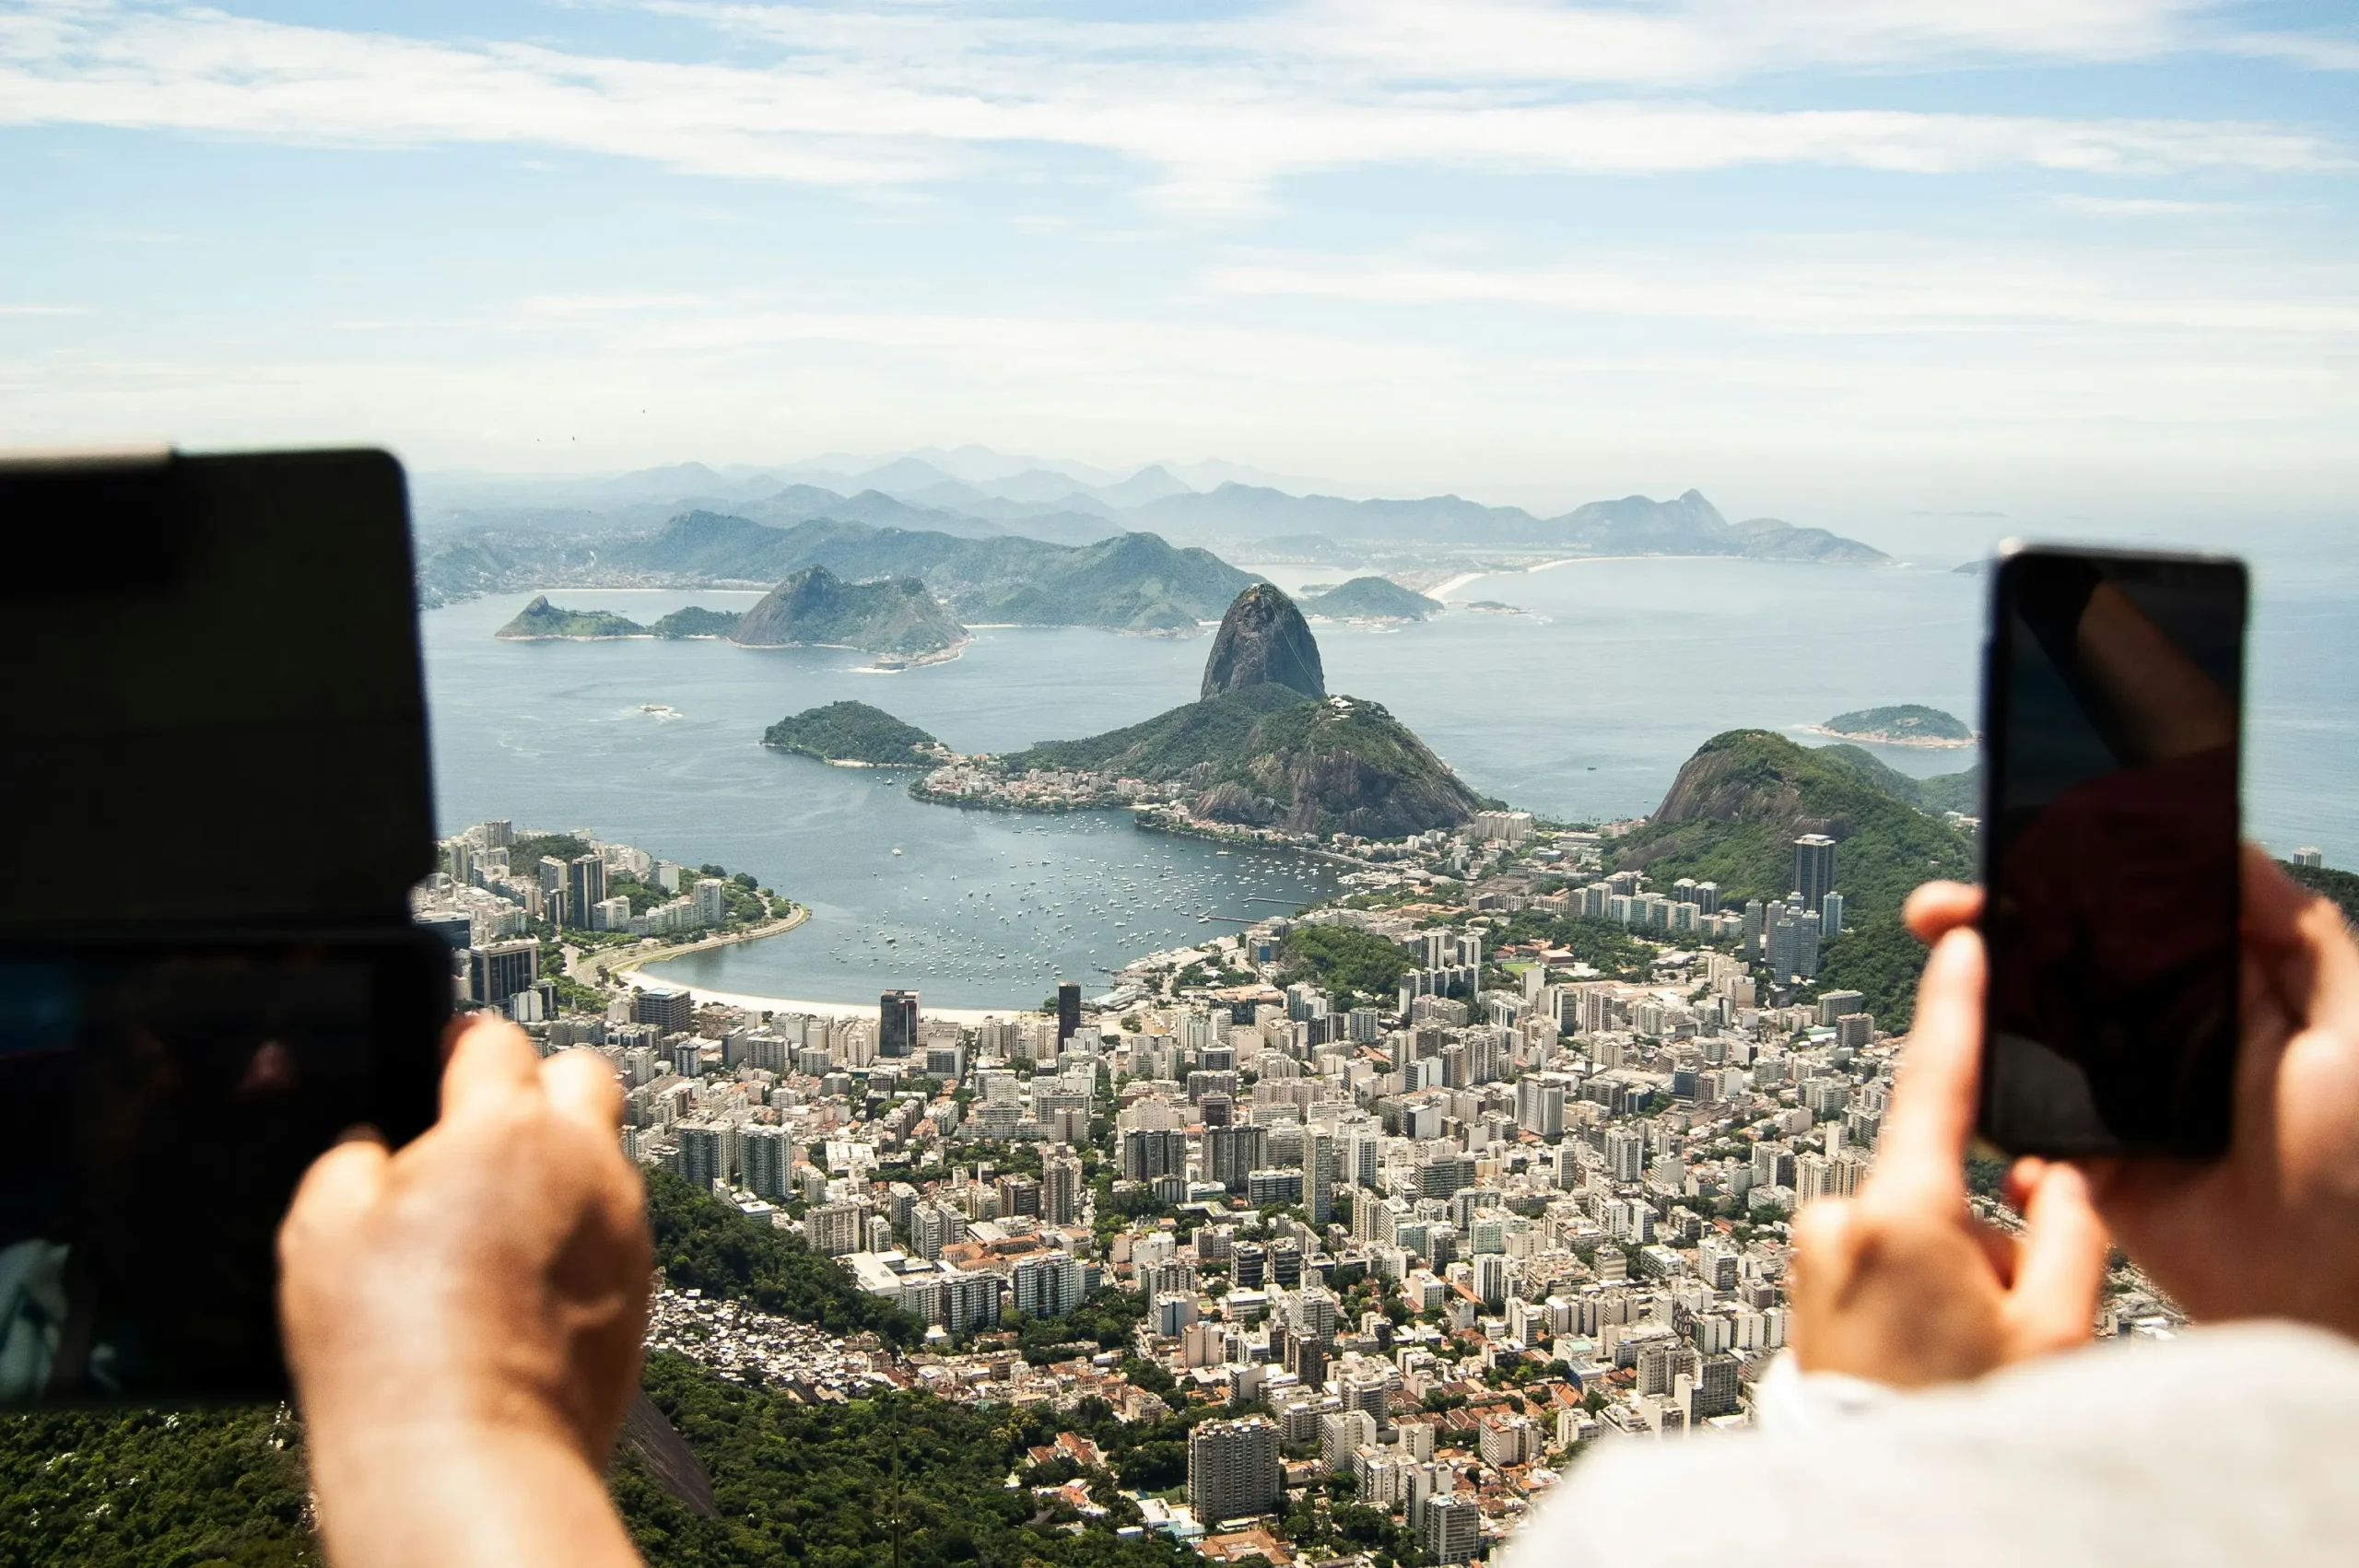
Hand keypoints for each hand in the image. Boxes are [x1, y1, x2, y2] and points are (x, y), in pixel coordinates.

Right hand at [278, 1015, 650, 1567]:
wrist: (472, 1456)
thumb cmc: (391, 1345)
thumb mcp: (323, 1230)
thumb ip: (351, 1158)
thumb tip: (372, 1144)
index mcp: (504, 1127)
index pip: (492, 1039)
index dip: (458, 1046)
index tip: (442, 1062)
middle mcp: (583, 1159)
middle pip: (581, 1073)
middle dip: (537, 1085)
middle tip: (484, 1130)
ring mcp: (624, 1222)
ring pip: (603, 1154)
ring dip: (562, 1164)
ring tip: (497, 1219)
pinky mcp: (643, 1283)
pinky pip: (615, 1226)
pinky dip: (579, 1231)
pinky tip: (527, 1276)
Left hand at [1789, 923, 2109, 1387]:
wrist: (1873, 1501)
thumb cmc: (1965, 1421)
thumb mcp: (2056, 1328)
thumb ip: (2067, 1229)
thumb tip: (2047, 1181)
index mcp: (1899, 1212)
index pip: (1936, 1085)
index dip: (1953, 1008)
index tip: (1956, 942)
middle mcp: (1837, 1219)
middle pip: (1941, 1189)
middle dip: (1983, 1240)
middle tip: (1996, 1329)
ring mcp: (1810, 1254)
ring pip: (1914, 1234)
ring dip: (1948, 1275)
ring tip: (1951, 1360)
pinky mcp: (1801, 1287)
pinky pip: (1879, 1266)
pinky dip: (1912, 1295)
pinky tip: (1920, 1360)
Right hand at [1911, 851, 2358, 1339]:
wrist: (2326, 1290)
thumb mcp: (2350, 1027)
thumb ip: (2301, 935)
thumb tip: (2232, 845)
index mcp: (2214, 994)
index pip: (2124, 920)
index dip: (2064, 883)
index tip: (2009, 856)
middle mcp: (2158, 1038)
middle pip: (2057, 966)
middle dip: (1988, 931)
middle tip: (1935, 912)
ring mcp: (2116, 1099)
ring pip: (2025, 1037)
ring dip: (1968, 1011)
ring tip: (1935, 994)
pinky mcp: (2088, 1162)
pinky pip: (2020, 1125)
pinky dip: (1986, 1108)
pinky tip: (1968, 1087)